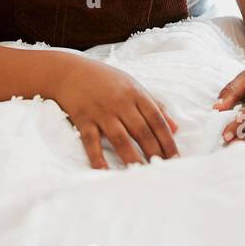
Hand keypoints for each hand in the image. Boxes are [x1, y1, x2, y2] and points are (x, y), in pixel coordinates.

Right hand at [53, 60, 178, 168]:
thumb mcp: (132, 85)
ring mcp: (101, 111)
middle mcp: (120, 102)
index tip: (175, 158)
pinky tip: (105, 171)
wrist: (69, 71)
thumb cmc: (104, 79)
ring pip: (120, 138)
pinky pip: (91, 141)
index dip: (167, 140)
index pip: (156, 119)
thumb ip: (155, 105)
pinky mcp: (83, 119)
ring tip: (141, 174)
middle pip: (141, 130)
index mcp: (135, 93)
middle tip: (162, 170)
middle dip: (154, 152)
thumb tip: (175, 127)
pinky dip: (97, 157)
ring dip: (132, 157)